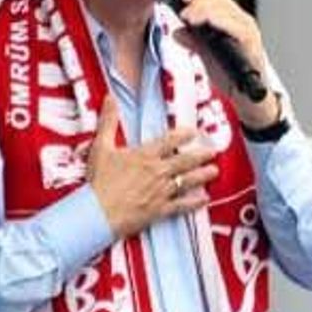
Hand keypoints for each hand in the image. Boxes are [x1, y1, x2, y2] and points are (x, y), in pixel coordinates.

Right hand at [86, 98, 219, 238]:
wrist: (97, 212)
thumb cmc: (99, 181)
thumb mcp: (100, 147)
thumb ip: (108, 121)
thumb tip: (109, 99)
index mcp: (145, 155)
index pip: (169, 141)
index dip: (183, 135)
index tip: (194, 132)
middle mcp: (157, 171)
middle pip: (185, 161)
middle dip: (200, 155)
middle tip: (212, 152)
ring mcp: (161, 191)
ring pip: (188, 181)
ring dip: (202, 175)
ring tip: (214, 171)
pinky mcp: (160, 210)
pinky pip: (182, 205)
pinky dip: (194, 202)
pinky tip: (204, 199)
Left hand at [172, 0, 280, 128]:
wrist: (249, 99)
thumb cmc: (233, 77)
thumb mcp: (207, 56)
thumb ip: (194, 42)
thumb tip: (177, 32)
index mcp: (233, 20)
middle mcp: (242, 21)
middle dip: (196, 0)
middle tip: (182, 12)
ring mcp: (248, 30)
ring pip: (224, 8)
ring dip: (202, 9)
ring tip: (188, 18)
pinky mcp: (250, 42)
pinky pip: (234, 25)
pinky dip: (215, 20)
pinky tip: (202, 24)